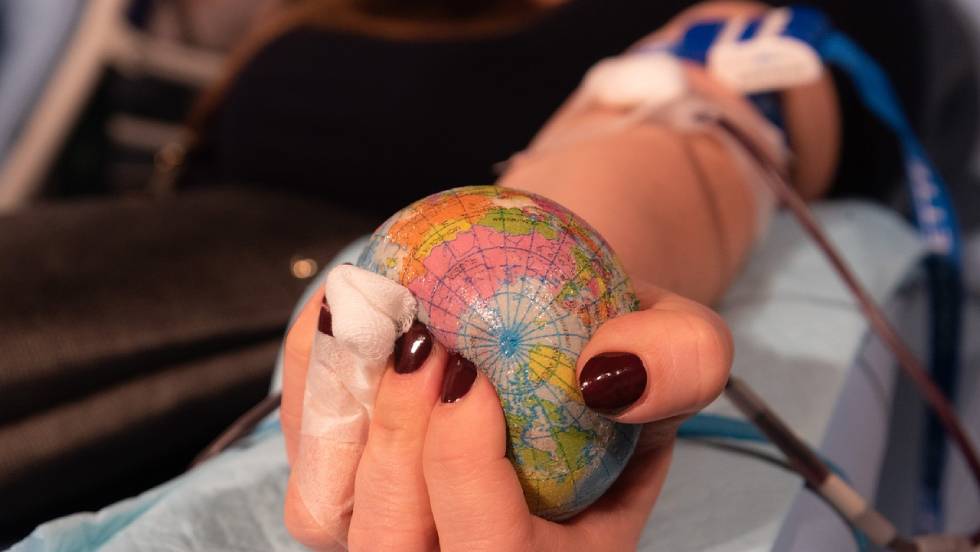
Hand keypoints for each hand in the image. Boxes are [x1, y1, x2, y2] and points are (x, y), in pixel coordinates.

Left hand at [280, 278, 730, 550]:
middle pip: (396, 549)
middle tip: (424, 338)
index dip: (465, 469)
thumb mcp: (683, 341)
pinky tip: (351, 319)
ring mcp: (400, 536)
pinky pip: (303, 464)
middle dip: (398, 438)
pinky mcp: (346, 495)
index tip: (472, 368)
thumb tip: (604, 373)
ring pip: (329, 518)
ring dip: (347, 414)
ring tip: (387, 324)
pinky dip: (311, 392)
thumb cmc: (616, 346)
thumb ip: (678, 360)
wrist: (558, 329)